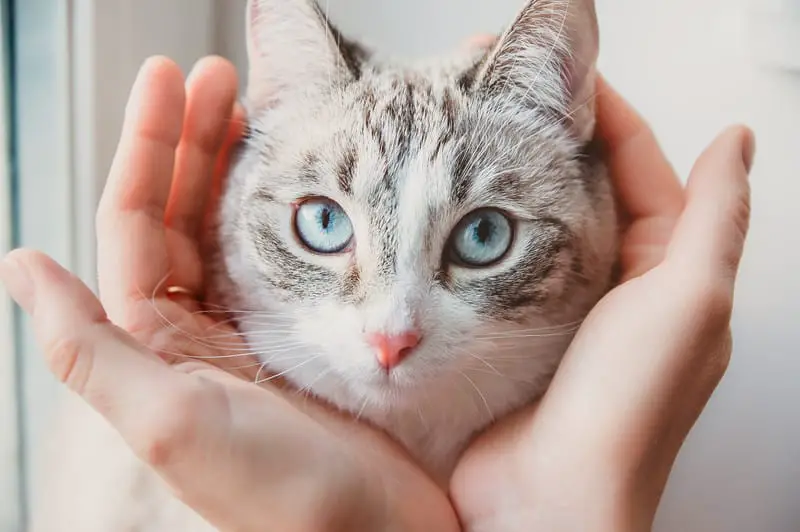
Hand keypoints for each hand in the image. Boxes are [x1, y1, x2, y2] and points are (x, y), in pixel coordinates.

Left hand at [0, 57, 457, 531]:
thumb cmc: (284, 496)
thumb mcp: (173, 424)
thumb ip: (93, 350)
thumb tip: (20, 265)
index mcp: (152, 343)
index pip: (135, 224)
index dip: (148, 147)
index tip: (171, 79)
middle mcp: (189, 332)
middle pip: (177, 213)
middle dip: (188, 139)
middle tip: (214, 73)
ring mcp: (245, 329)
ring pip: (223, 227)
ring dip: (226, 164)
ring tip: (243, 104)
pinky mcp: (296, 333)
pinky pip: (275, 253)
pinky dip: (276, 206)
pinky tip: (285, 174)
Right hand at [451, 77, 753, 530]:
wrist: (545, 499)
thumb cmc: (624, 411)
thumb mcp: (689, 303)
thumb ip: (715, 221)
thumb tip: (737, 144)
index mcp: (672, 271)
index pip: (641, 168)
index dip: (605, 115)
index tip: (558, 73)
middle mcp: (619, 284)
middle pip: (588, 188)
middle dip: (551, 138)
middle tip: (502, 94)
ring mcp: (560, 304)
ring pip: (538, 220)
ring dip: (511, 178)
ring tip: (472, 134)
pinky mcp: (512, 326)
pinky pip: (500, 262)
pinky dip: (481, 230)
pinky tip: (454, 205)